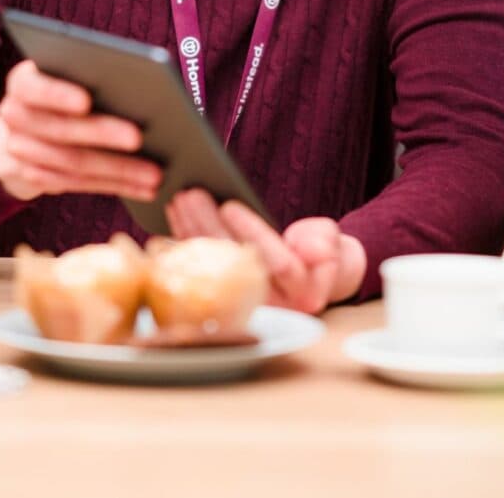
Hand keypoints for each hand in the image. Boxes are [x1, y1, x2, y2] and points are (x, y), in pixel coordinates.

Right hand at [0, 60, 159, 202]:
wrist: (27, 128)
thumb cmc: (67, 92)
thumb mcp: (72, 79)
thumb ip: (94, 79)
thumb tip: (144, 91)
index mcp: (23, 82)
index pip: (33, 86)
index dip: (58, 94)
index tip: (86, 101)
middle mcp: (14, 114)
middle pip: (60, 128)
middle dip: (103, 134)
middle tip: (138, 138)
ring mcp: (16, 148)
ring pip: (72, 163)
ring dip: (118, 170)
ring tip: (155, 173)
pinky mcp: (29, 176)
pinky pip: (76, 184)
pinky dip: (114, 185)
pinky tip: (143, 188)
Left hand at [166, 189, 366, 313]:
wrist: (313, 280)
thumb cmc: (323, 254)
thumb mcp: (331, 242)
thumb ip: (323, 243)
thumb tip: (306, 247)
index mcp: (303, 295)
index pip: (277, 264)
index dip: (252, 232)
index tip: (231, 205)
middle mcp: (271, 309)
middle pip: (234, 266)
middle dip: (210, 227)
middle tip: (192, 195)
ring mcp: (245, 309)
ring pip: (211, 270)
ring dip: (191, 233)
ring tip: (179, 201)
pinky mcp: (223, 302)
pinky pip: (199, 275)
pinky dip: (185, 248)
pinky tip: (172, 225)